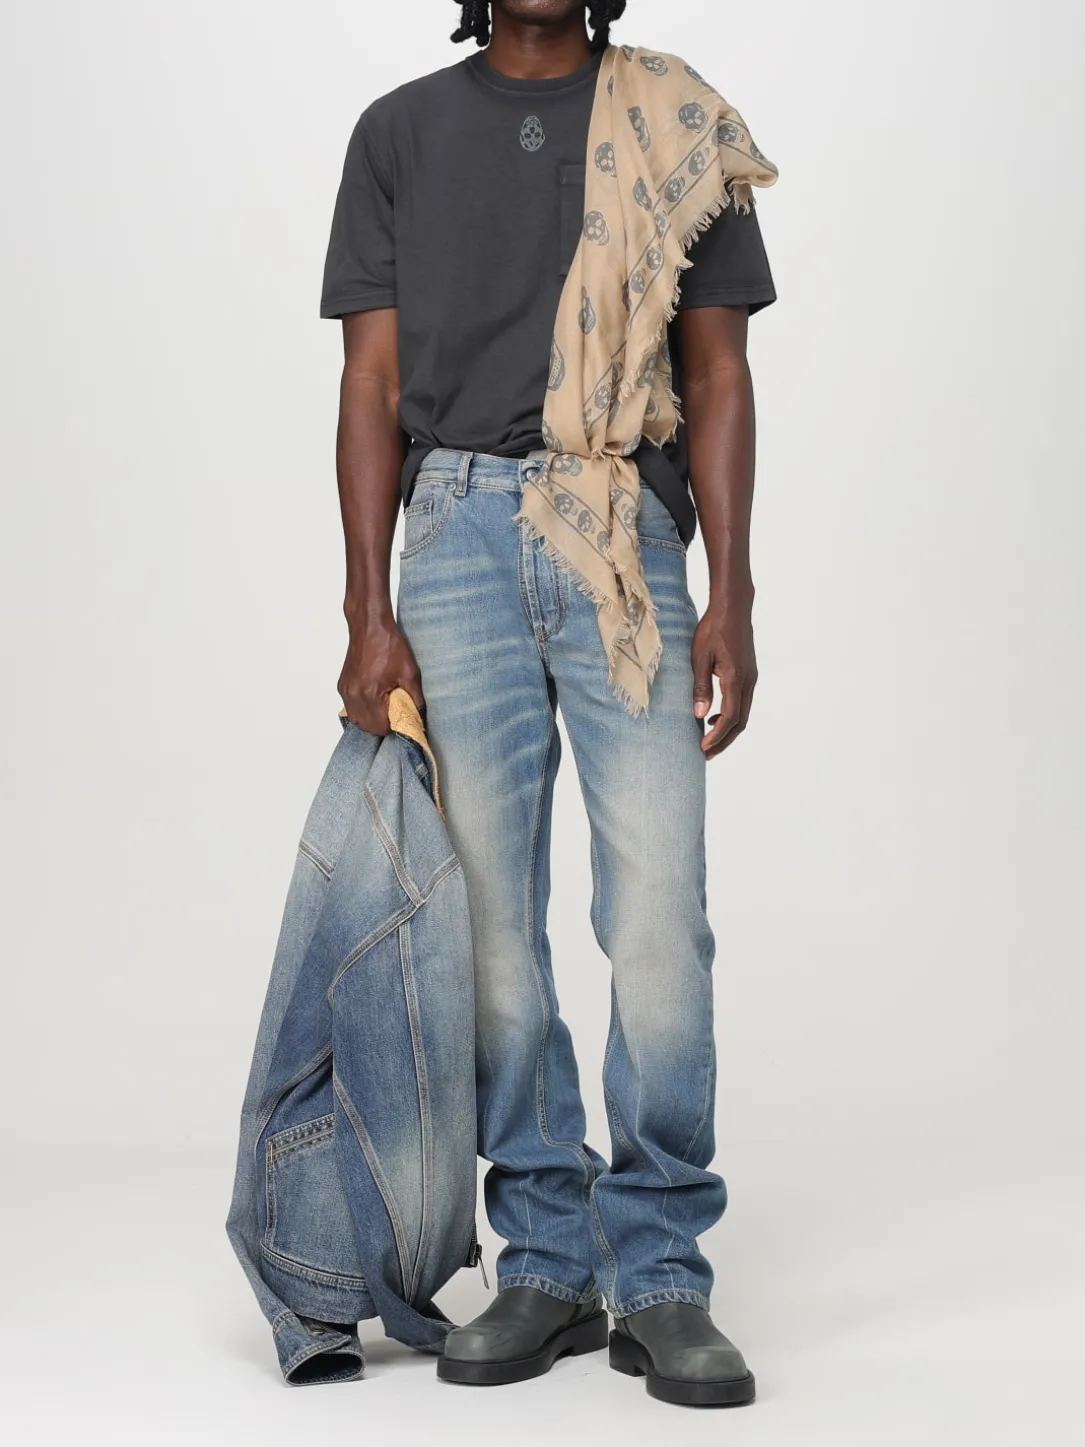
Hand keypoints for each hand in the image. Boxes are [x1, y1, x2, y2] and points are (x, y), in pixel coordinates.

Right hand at [338, 610, 424, 734]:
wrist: (369, 626)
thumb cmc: (388, 645)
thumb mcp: (409, 672)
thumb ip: (415, 698)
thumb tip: (420, 715)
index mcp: (370, 694)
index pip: (380, 728)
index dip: (393, 727)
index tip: (401, 718)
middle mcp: (354, 695)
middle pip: (367, 727)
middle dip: (382, 725)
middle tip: (394, 714)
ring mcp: (346, 690)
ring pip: (356, 719)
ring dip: (370, 719)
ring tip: (384, 707)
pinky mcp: (343, 685)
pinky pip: (350, 707)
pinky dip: (361, 709)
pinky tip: (373, 699)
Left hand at [691, 600, 756, 759]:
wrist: (733, 608)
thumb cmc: (713, 629)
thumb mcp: (700, 657)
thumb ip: (700, 687)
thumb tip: (700, 715)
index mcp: (735, 678)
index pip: (729, 717)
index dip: (717, 736)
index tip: (703, 748)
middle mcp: (748, 681)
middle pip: (740, 721)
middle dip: (723, 740)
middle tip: (706, 754)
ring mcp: (751, 678)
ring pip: (743, 714)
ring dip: (728, 730)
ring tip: (710, 741)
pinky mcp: (749, 674)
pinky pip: (743, 702)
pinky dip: (732, 716)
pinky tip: (715, 717)